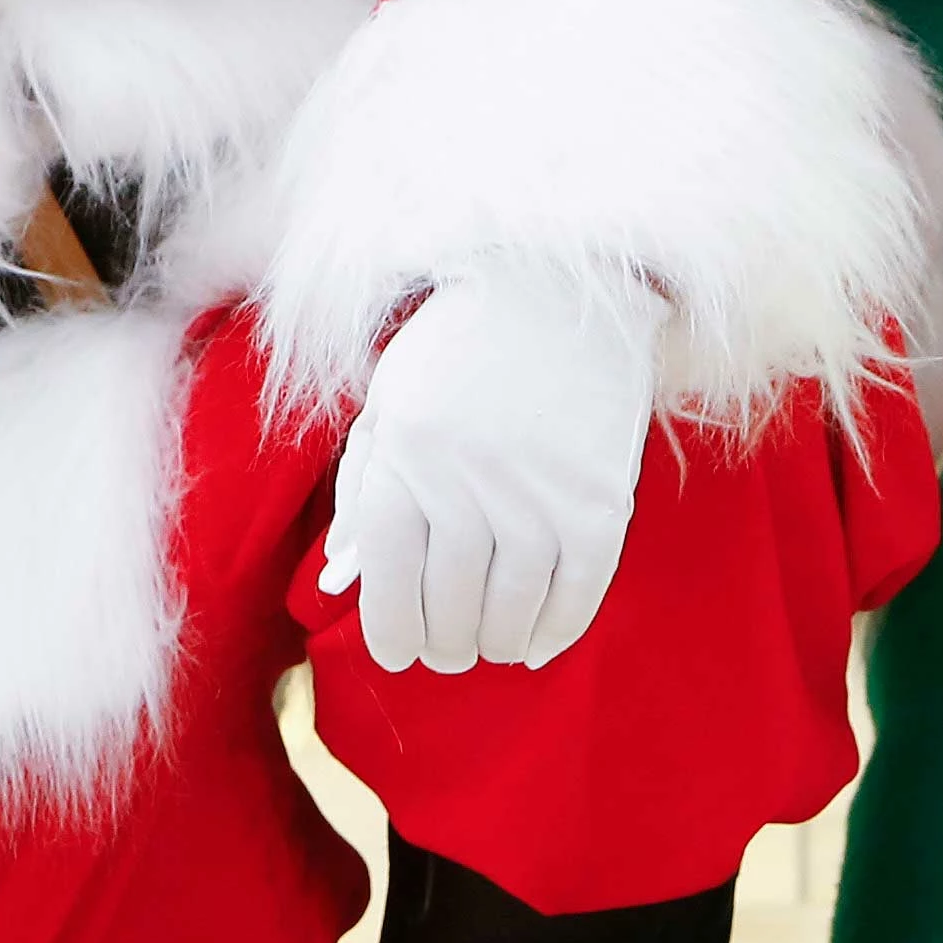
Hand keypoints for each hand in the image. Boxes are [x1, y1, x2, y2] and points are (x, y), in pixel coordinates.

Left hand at [316, 262, 655, 675]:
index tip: (398, 652)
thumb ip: (362, 492)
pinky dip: (554, 632)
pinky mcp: (600, 504)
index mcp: (405, 458)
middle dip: (443, 646)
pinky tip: (535, 644)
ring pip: (509, 614)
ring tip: (487, 644)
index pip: (388, 582)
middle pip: (448, 608)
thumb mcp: (390, 407)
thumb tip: (342, 580)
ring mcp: (538, 496)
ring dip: (494, 643)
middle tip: (446, 652)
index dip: (391, 632)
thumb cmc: (457, 351)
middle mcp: (466, 484)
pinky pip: (576, 597)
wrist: (559, 289)